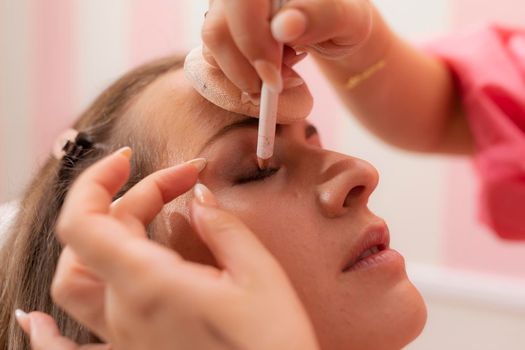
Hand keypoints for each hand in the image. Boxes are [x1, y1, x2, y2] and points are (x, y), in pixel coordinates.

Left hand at [16, 147, 318, 349]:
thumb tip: (199, 196)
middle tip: (184, 184)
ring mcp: (123, 339)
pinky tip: (32, 322)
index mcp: (150, 285)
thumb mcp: (259, 275)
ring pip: (75, 282)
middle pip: (96, 238)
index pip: (84, 221)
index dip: (97, 180)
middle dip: (136, 196)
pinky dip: (44, 334)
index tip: (131, 159)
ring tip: (124, 216)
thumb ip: (223, 227)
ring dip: (93, 239)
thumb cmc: (273, 344)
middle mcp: (124, 313)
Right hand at [202, 0, 373, 93]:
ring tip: (283, 71)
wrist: (332, 24)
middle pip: (217, 27)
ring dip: (245, 72)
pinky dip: (242, 71)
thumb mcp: (348, 19)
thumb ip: (322, 16)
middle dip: (247, 68)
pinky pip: (215, 53)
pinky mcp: (222, 21)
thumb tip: (285, 25)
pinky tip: (271, 66)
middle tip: (279, 84)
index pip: (242, 3)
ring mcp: (227, 4)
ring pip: (212, 43)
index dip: (252, 42)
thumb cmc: (342, 19)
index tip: (274, 79)